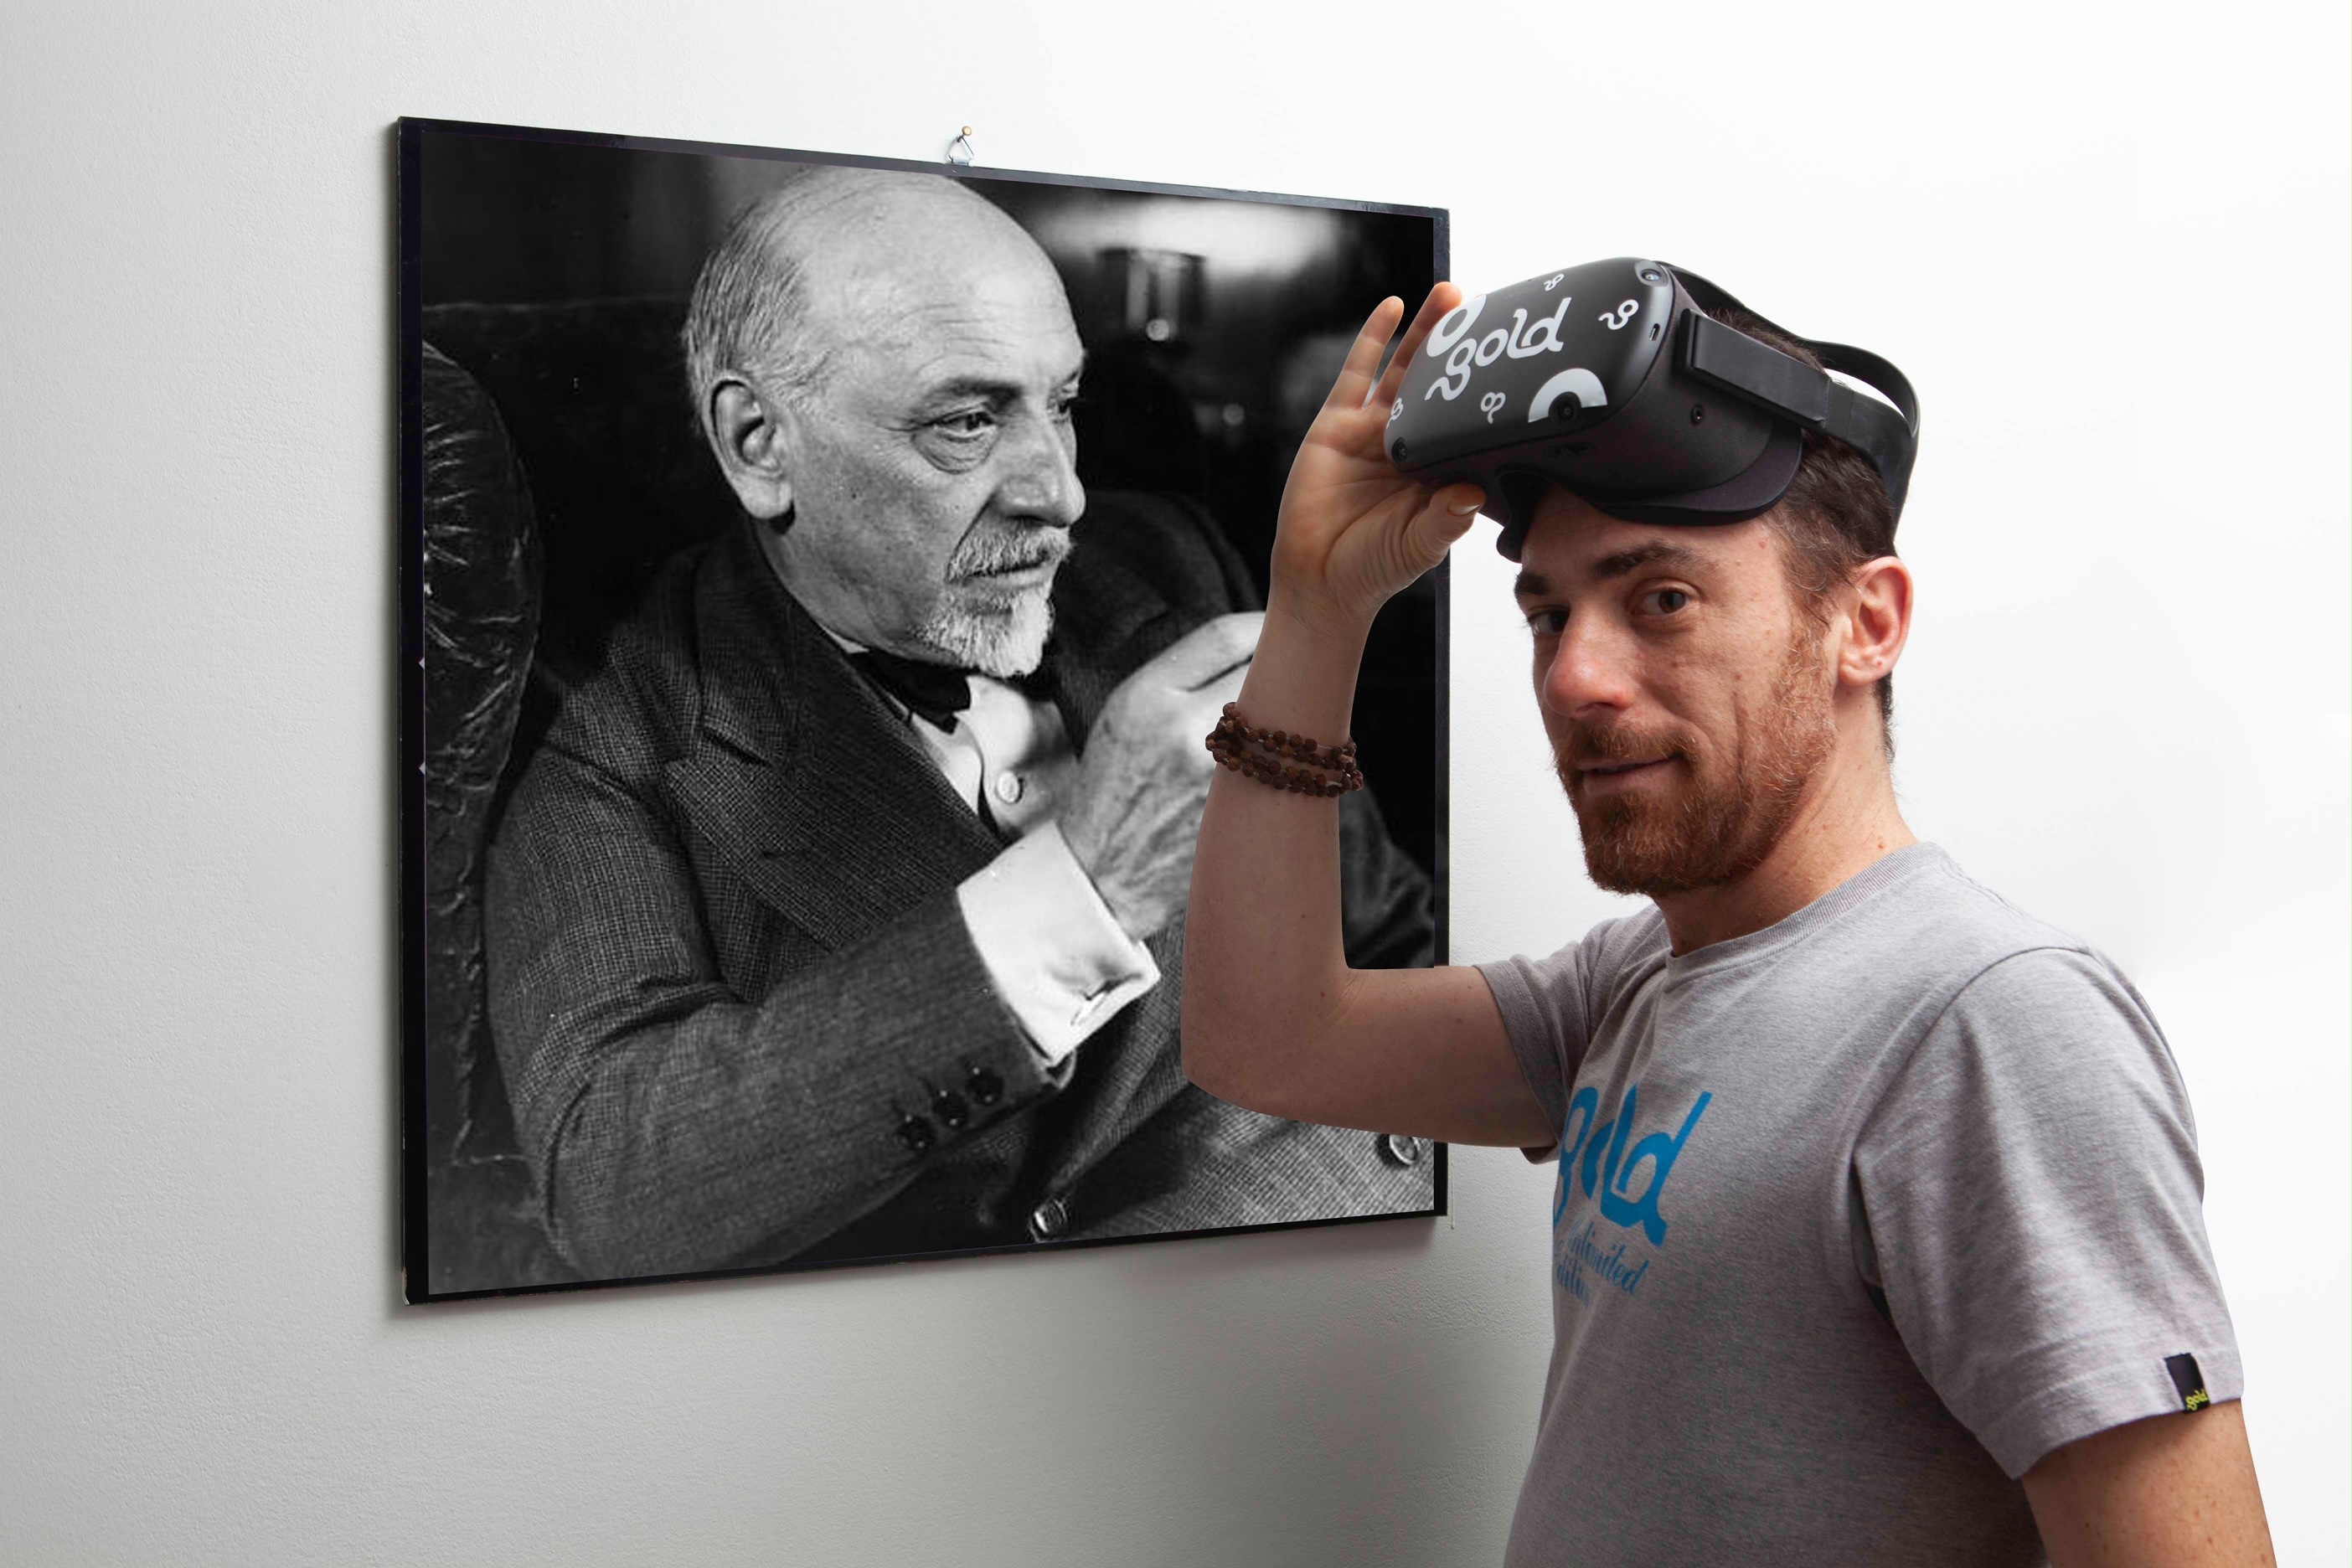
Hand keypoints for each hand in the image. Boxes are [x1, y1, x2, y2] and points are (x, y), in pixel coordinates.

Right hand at [1061, 611, 1261, 939]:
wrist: (1100, 875)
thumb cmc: (1112, 786)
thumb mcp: (1123, 714)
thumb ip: (1179, 675)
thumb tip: (1249, 644)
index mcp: (1147, 696)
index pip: (1227, 636)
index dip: (1260, 625)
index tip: (1276, 627)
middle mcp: (1184, 728)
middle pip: (1265, 671)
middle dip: (1283, 666)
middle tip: (1296, 664)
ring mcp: (1218, 773)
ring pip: (1282, 717)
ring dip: (1290, 711)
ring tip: (1280, 718)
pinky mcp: (1240, 810)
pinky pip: (1283, 764)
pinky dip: (1286, 756)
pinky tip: (1277, 763)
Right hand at [1271, 286, 1486, 639]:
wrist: (1320, 580)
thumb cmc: (1376, 567)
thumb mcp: (1421, 543)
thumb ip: (1448, 517)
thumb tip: (1474, 490)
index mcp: (1437, 467)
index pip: (1467, 416)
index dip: (1485, 387)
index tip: (1513, 357)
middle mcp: (1408, 443)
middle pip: (1439, 383)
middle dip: (1458, 344)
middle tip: (1485, 306)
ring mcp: (1373, 431)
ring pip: (1404, 370)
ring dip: (1425, 331)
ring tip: (1448, 293)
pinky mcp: (1337, 425)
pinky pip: (1358, 373)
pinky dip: (1374, 338)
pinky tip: (1392, 306)